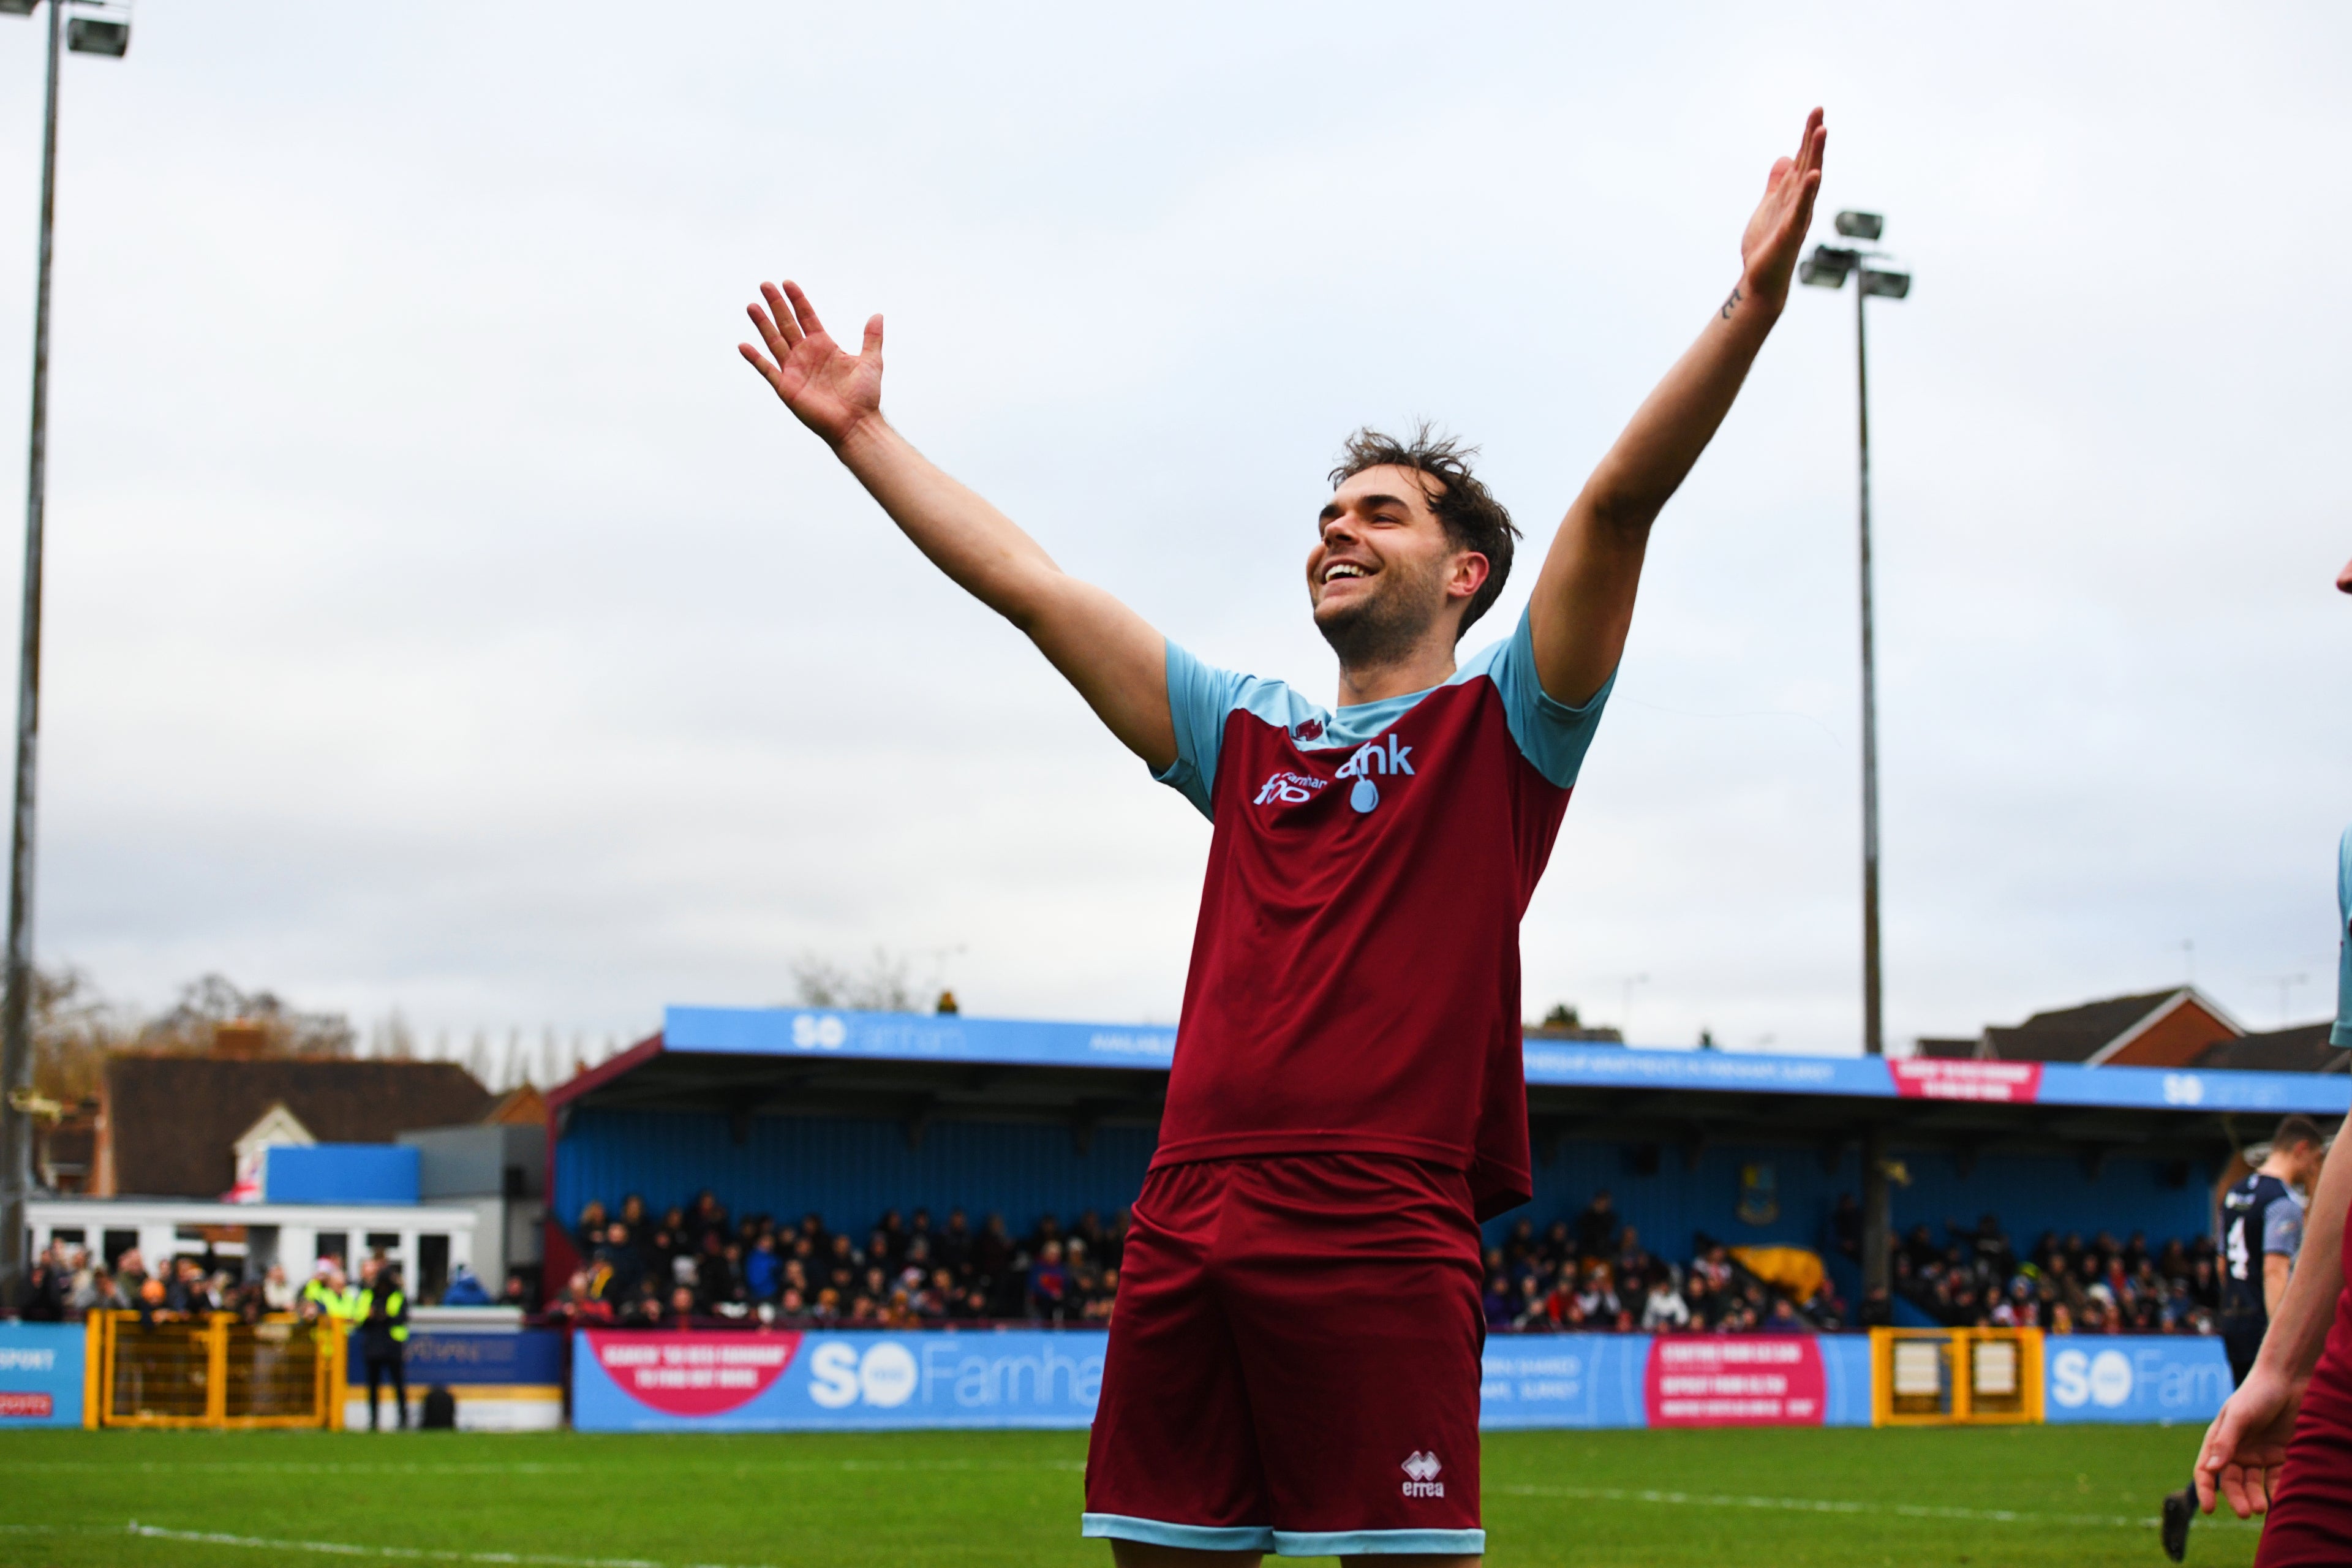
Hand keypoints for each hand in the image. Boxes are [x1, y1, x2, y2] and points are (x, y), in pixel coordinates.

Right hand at [738, 280, 883, 449]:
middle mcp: (806, 355)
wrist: (857, 424)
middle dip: (776, 305)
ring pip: (774, 341)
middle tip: (765, 285)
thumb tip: (877, 315)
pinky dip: (755, 358)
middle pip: (787, 324)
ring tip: (752, 306)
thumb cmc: (865, 396)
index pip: (807, 317)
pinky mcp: (786, 387)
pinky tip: (744, 345)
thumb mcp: (871, 362)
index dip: (797, 300)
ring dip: (763, 324)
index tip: (787, 283)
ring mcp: (794, 370)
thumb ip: (872, 338)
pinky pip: (767, 369)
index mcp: (824, 346)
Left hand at [1736, 108, 1826, 306]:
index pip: (1804, 160)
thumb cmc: (1767, 246)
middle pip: (1809, 164)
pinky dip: (1808, 192)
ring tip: (1821, 131)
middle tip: (1820, 111)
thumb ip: (1777, 183)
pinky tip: (1814, 175)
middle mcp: (1800, 202)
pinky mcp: (1790, 232)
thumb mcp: (1769, 206)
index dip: (1808, 136)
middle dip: (1814, 138)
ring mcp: (1798, 216)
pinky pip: (1800, 209)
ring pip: (1809, 181)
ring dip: (1816, 156)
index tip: (1816, 112)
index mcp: (1794, 194)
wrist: (1761, 280)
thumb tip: (1785, 158)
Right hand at [2195, 1363, 2302, 1516]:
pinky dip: (2277, 1489)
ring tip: (2263, 1508)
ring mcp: (2259, 1455)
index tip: (2209, 1508)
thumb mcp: (2237, 1416)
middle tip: (2246, 1512)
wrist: (2289, 1382)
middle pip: (2232, 1482)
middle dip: (2237, 1499)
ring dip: (2256, 1498)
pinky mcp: (2280, 1457)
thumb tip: (2210, 1470)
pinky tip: (2280, 1497)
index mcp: (2219, 1441)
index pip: (2207, 1470)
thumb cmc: (2256, 1394)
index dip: (2206, 1489)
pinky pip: (2277, 1478)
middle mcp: (2237, 1451)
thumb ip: (2225, 1443)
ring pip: (2254, 1485)